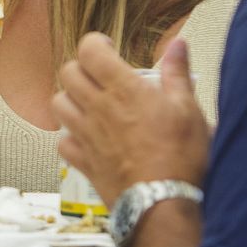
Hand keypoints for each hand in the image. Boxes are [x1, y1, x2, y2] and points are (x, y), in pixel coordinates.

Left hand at [52, 34, 209, 202]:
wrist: (163, 203)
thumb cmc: (180, 157)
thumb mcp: (188, 109)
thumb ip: (177, 73)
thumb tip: (177, 43)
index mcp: (123, 90)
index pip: (89, 50)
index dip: (95, 43)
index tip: (107, 47)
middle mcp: (98, 108)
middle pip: (67, 73)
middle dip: (81, 68)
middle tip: (99, 75)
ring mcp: (86, 135)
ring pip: (58, 104)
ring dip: (70, 99)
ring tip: (90, 103)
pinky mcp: (83, 160)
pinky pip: (63, 142)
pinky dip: (70, 137)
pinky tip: (87, 137)